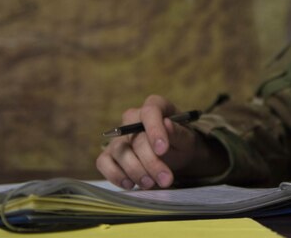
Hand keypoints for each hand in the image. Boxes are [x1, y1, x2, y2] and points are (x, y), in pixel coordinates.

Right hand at [96, 95, 218, 189]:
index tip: (163, 150)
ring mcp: (119, 136)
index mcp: (155, 106)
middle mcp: (133, 118)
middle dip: (151, 162)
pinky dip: (115, 175)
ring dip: (135, 171)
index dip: (155, 130)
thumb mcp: (186, 139)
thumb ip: (178, 133)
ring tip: (151, 183)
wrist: (174, 155)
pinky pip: (104, 162)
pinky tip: (130, 184)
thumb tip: (166, 124)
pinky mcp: (109, 153)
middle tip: (165, 179)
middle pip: (136, 138)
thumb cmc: (180, 142)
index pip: (150, 112)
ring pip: (120, 152)